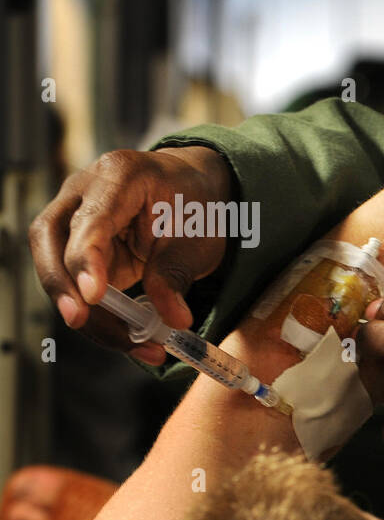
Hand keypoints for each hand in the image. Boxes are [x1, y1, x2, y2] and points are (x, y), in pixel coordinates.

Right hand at [28, 146, 233, 363]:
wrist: (194, 191)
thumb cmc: (195, 205)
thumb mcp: (198, 236)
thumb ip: (177, 273)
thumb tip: (172, 319)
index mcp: (120, 175)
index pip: (89, 220)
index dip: (86, 259)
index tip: (93, 295)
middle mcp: (84, 192)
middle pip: (49, 238)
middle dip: (62, 286)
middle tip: (81, 321)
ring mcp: (74, 217)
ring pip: (56, 265)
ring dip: (87, 312)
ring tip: (133, 344)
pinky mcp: (77, 248)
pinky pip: (75, 284)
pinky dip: (100, 316)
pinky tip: (130, 339)